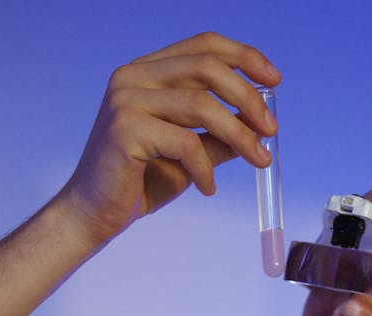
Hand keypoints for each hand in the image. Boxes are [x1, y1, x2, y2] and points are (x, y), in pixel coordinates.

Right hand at [58, 31, 280, 248]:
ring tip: (259, 161)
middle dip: (248, 97)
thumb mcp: (190, 154)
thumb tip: (260, 124)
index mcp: (148, 71)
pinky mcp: (125, 129)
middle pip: (206, 68)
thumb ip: (219, 135)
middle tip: (271, 129)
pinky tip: (208, 188)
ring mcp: (126, 99)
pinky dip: (205, 169)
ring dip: (238, 135)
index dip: (243, 56)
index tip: (274, 79)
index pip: (202, 46)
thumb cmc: (141, 182)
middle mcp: (134, 76)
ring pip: (201, 106)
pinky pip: (185, 143)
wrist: (96, 213)